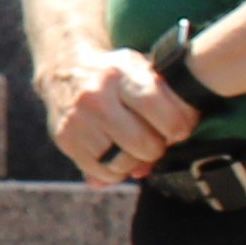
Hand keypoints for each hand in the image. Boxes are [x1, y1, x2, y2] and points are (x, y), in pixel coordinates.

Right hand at [43, 47, 194, 186]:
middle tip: (154, 138)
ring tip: (133, 145)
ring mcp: (78, 120)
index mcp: (122, 74)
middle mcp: (96, 97)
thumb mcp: (143, 71)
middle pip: (144, 145)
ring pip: (124, 164)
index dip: (180, 128)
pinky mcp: (65, 140)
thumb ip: (165, 102)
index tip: (179, 128)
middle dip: (157, 147)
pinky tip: (115, 153)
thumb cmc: (116, 75)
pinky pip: (104, 174)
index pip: (165, 115)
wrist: (65, 70)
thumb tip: (170, 143)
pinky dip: (116, 171)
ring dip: (135, 161)